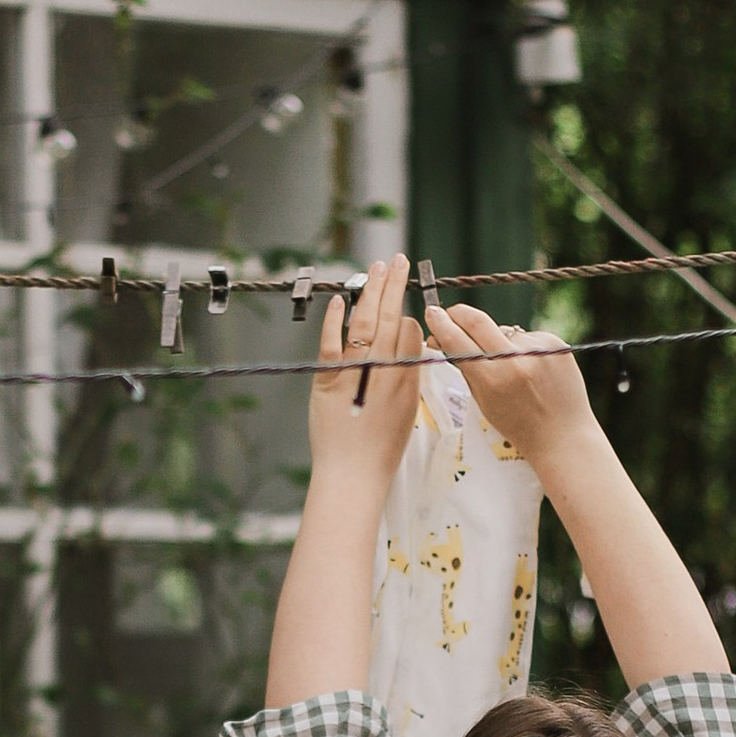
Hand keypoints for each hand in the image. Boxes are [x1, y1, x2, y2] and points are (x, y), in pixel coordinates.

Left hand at [309, 258, 421, 501]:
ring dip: (370, 292)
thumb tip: (407, 341)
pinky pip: (332, 343)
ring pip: (364, 323)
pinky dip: (336, 320)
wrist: (353, 475)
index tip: (403, 286)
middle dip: (394, 286)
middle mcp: (382, 372)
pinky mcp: (327, 381)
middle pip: (389, 318)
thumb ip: (407, 375)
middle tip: (397, 261)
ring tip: (376, 268)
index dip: (404, 309)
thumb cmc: (380, 448)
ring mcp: (353, 375)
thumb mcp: (407, 410)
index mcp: (405, 379)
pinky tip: (342, 299)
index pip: (409, 332)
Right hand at [428, 299, 603, 476]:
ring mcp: (538, 350)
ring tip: (512, 371)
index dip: (441, 323)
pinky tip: (532, 370)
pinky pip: (527, 338)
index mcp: (493, 381)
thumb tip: (443, 338)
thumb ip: (466, 368)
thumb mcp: (484, 402)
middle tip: (450, 313)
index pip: (458, 340)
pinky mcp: (555, 344)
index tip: (432, 312)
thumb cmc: (519, 425)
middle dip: (460, 314)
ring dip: (498, 342)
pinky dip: (522, 348)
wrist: (564, 436)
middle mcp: (515, 361)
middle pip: (479, 321)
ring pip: (505, 332)